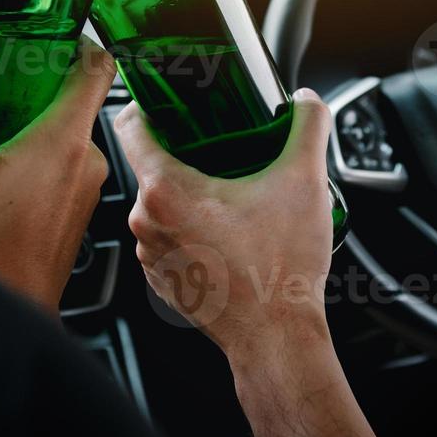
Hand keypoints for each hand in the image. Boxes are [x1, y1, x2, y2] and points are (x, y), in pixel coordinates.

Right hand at [0, 36, 114, 311]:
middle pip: (73, 102)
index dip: (78, 41)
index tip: (52, 29)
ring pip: (63, 140)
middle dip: (36, 88)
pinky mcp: (72, 219)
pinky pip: (59, 173)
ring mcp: (83, 195)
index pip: (97, 69)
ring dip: (30, 129)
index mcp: (64, 144)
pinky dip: (32, 163)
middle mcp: (86, 166)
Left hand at [112, 90, 334, 365]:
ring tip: (232, 196)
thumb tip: (306, 101)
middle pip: (152, 165)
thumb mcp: (304, 181)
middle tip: (223, 151)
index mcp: (166, 190)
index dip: (148, 103)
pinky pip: (168, 238)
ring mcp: (151, 254)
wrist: (277, 337)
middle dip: (186, 153)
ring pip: (161, 204)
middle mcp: (147, 222)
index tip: (167, 99)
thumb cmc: (279, 271)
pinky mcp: (163, 279)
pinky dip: (191, 230)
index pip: (129, 124)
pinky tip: (227, 232)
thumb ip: (307, 126)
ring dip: (190, 195)